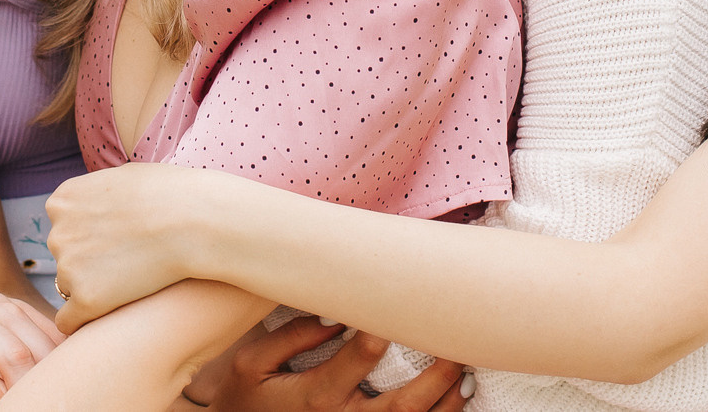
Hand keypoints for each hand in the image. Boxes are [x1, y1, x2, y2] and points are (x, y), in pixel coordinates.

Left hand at [45, 163, 227, 329]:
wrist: (192, 221)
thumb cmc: (168, 194)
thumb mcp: (121, 178)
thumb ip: (97, 195)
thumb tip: (94, 207)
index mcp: (62, 202)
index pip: (64, 226)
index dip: (91, 235)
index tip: (116, 239)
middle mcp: (58, 233)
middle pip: (65, 257)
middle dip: (89, 261)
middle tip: (126, 261)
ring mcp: (68, 268)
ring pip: (69, 287)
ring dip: (92, 288)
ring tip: (129, 282)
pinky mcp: (86, 299)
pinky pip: (68, 321)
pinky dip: (82, 321)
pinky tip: (103, 316)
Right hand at [196, 316, 468, 411]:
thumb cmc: (242, 396)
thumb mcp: (250, 362)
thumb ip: (290, 337)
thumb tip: (333, 315)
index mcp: (314, 396)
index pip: (360, 360)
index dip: (385, 331)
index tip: (405, 305)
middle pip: (400, 406)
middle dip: (435, 378)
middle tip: (458, 348)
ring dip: (443, 404)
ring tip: (465, 375)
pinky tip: (454, 401)